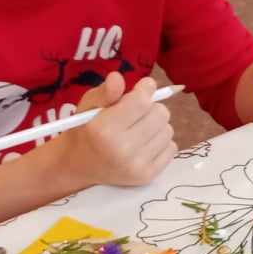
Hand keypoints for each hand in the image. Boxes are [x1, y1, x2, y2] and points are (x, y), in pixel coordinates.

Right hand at [50, 72, 175, 187]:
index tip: (143, 87)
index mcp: (103, 130)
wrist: (80, 166)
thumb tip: (118, 77)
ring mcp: (136, 166)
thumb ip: (105, 92)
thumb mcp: (88, 106)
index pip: (142, 101)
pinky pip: (172, 148)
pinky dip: (161, 142)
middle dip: (150, 108)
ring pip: (168, 130)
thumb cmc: (86, 130)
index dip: (145, 89)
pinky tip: (144, 144)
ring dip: (156, 125)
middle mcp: (121, 150)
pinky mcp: (148, 176)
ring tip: (138, 129)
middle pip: (160, 114)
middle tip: (136, 113)